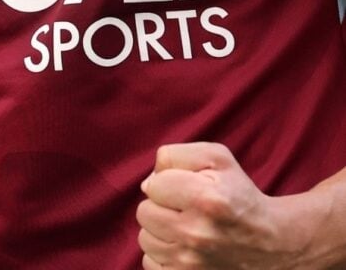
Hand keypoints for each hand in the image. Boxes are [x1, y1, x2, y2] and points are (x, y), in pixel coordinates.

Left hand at [136, 142, 315, 268]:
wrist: (271, 243)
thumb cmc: (238, 194)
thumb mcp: (216, 158)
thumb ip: (174, 156)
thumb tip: (147, 183)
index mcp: (205, 198)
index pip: (153, 185)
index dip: (166, 182)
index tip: (185, 188)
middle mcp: (197, 234)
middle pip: (144, 212)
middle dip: (161, 206)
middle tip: (184, 208)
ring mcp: (192, 264)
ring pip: (145, 239)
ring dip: (160, 231)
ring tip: (184, 227)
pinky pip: (150, 263)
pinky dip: (162, 254)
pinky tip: (183, 247)